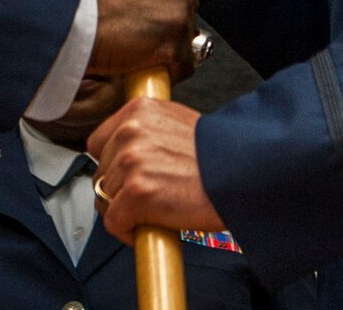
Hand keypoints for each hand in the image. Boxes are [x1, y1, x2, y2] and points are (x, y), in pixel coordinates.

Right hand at [78, 0, 197, 80]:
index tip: (150, 5)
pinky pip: (184, 63)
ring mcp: (182, 5)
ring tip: (138, 47)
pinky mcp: (178, 39)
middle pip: (185, 1)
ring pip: (186, 31)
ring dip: (167, 42)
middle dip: (167, 17)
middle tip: (140, 27)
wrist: (72, 19)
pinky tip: (147, 67)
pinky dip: (169, 70)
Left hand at [89, 97, 224, 243]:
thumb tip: (127, 153)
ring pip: (105, 199)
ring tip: (153, 212)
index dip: (111, 165)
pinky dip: (128, 232)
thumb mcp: (177, 123)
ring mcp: (132, 162)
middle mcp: (131, 131)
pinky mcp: (137, 193)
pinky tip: (150, 227)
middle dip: (119, 190)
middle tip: (146, 199)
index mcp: (139, 110)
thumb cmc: (218, 155)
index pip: (98, 143)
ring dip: (125, 211)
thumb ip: (147, 132)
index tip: (124, 177)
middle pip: (100, 173)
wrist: (243, 173)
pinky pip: (114, 222)